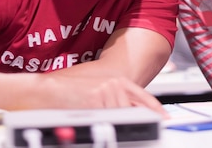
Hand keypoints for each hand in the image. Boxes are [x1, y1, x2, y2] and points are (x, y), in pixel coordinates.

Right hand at [50, 75, 167, 116]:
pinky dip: (105, 125)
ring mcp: (105, 92)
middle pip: (133, 110)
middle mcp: (114, 84)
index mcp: (117, 81)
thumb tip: (130, 111)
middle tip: (137, 131)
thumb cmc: (68, 91)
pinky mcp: (95, 101)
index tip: (164, 118)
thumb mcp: (97, 90)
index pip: (144, 97)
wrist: (47, 89)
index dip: (155, 110)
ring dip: (116, 125)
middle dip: (133, 121)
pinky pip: (108, 119)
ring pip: (122, 117)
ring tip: (105, 125)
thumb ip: (115, 100)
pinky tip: (98, 125)